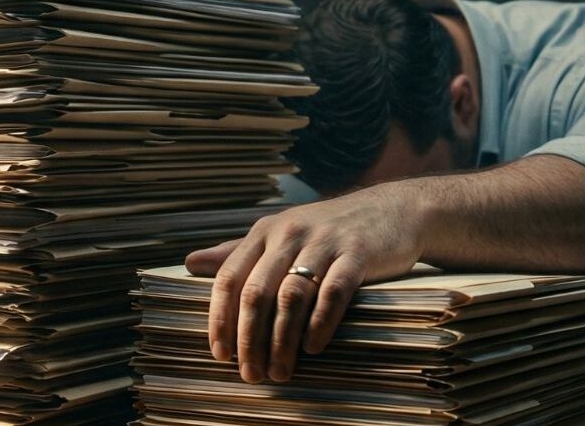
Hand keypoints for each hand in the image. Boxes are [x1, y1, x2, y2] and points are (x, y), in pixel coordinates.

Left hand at [184, 182, 426, 383]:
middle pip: (257, 291)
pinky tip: (313, 348)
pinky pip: (333, 292)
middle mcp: (290, 233)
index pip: (230, 277)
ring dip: (282, 340)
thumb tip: (191, 262)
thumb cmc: (329, 229)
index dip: (221, 318)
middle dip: (249, 338)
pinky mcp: (357, 254)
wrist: (393, 210)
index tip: (220, 354)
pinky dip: (320, 323)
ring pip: (292, 296)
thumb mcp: (280, 232)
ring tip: (280, 371)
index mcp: (265, 231)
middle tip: (250, 374)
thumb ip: (237, 251)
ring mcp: (324, 243)